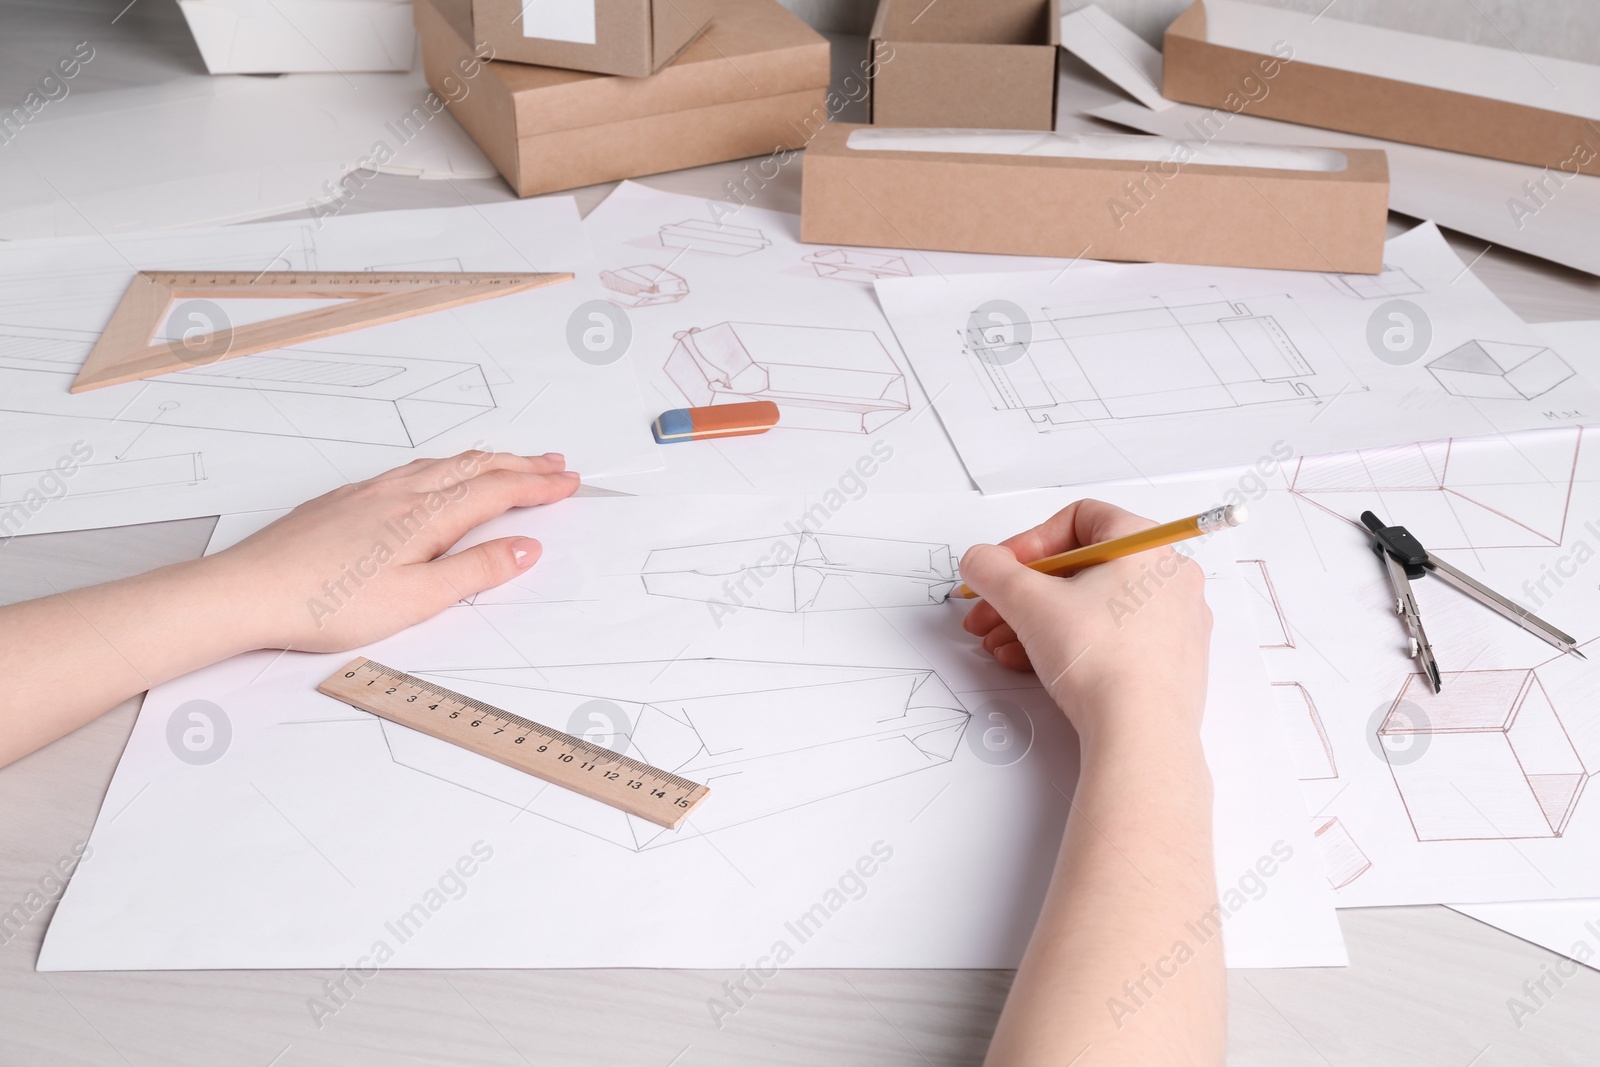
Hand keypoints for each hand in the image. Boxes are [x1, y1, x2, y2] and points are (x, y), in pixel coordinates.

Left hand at [208, 451, 579, 652]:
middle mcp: (401, 493)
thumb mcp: (416, 600)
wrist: (247, 591)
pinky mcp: (345, 500)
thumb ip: (475, 572)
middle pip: (474, 466)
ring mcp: (370, 492)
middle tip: (554, 464)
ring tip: (508, 462)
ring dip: (484, 460)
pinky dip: (445, 465)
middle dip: (520, 463)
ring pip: (442, 463)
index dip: (538, 485)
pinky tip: (437, 475)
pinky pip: (411, 468)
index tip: (568, 483)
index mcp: (425, 517)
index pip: (497, 491)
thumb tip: (525, 549)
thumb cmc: (324, 604)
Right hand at [959, 500, 1211, 744]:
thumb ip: (993, 570)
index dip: (1030, 541)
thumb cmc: (1102, 661)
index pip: (1079, 518)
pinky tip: (1032, 664)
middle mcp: (1169, 578)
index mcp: (1147, 545)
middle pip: (1081, 568)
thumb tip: (979, 560)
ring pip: (1093, 606)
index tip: (1003, 569)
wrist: (1141, 734)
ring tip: (1002, 646)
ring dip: (1038, 622)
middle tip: (991, 612)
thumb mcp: (1029, 603)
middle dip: (1024, 592)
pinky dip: (1071, 644)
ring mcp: (1174, 622)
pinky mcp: (1170, 661)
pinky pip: (1113, 638)